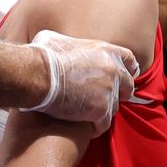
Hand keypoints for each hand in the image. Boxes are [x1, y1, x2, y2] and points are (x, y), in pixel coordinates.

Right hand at [24, 30, 138, 133]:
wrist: (37, 74)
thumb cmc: (43, 55)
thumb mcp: (58, 39)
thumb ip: (69, 43)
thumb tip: (58, 43)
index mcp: (106, 51)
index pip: (129, 60)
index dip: (127, 70)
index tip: (124, 76)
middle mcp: (113, 70)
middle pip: (127, 86)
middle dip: (119, 93)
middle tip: (105, 99)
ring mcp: (109, 91)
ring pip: (115, 107)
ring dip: (104, 111)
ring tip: (89, 113)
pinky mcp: (100, 110)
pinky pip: (103, 124)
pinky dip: (95, 127)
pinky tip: (86, 126)